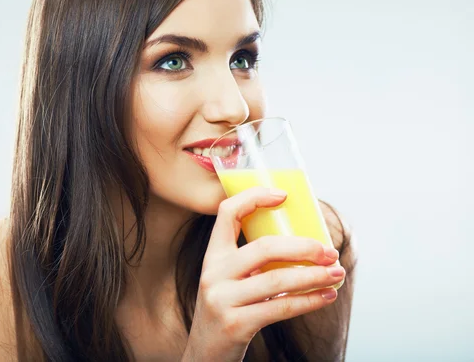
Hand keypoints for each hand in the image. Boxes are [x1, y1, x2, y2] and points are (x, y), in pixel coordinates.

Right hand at [181, 187, 344, 361]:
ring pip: (277, 279)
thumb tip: (302, 246)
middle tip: (329, 251)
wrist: (204, 356)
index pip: (226, 213)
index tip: (283, 195)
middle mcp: (213, 273)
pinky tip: (326, 296)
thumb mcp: (230, 282)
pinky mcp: (235, 324)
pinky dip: (309, 301)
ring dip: (314, 275)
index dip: (254, 198)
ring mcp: (222, 299)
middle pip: (263, 246)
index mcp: (213, 256)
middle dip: (303, 247)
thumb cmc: (226, 312)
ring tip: (336, 273)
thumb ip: (251, 263)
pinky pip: (280, 307)